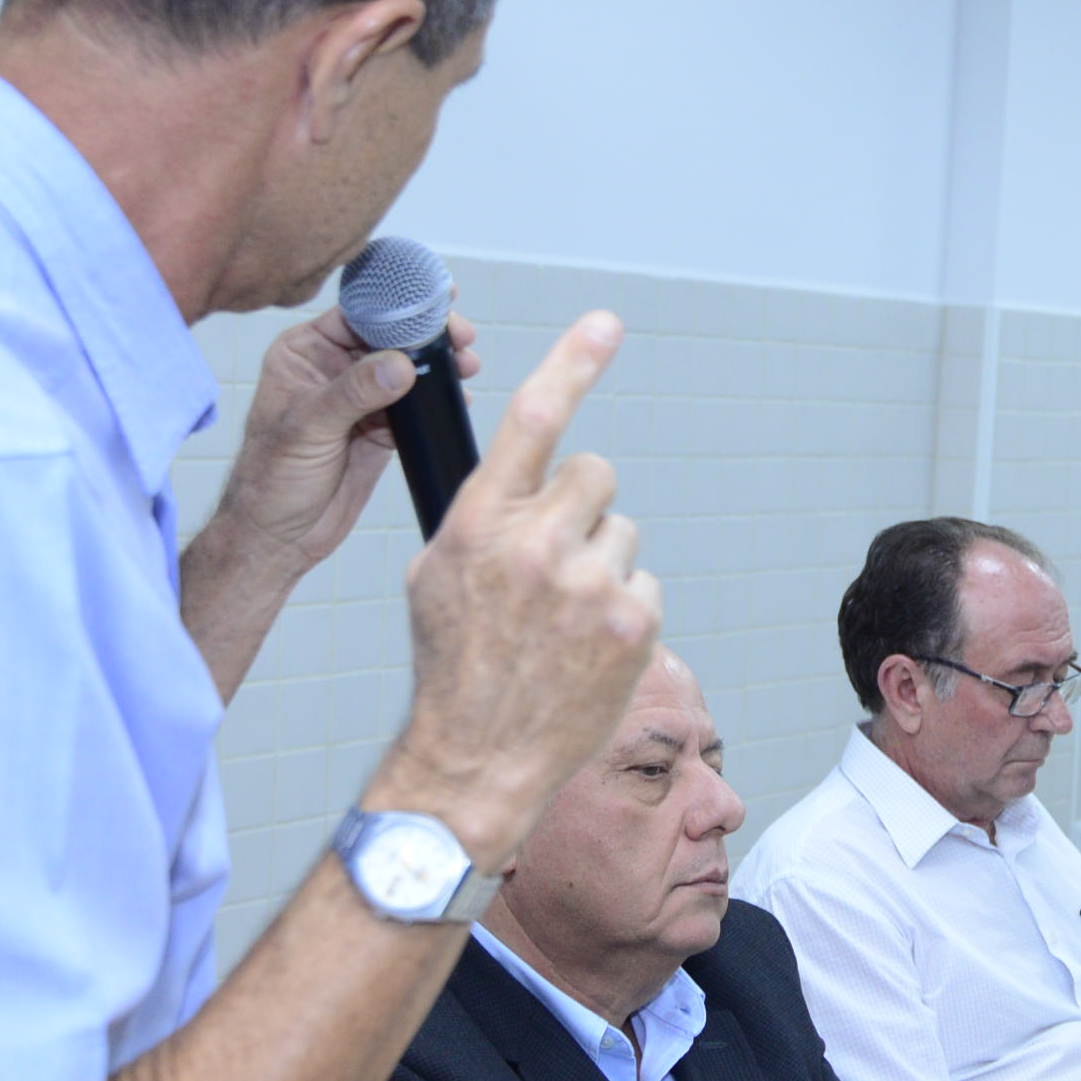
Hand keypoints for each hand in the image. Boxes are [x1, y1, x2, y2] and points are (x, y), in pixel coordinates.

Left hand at [208, 308, 481, 578]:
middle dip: (427, 332)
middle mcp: (333, 368)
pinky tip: (458, 395)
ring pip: (407, 367)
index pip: (355, 313)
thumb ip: (353, 393)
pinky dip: (439, 398)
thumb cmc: (270, 481)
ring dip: (438, 364)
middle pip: (389, 335)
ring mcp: (360, 398)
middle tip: (459, 335)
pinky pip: (416, 404)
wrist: (280, 537)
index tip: (432, 297)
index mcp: (304, 354)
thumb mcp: (307, 429)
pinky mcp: (381, 427)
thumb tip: (399, 364)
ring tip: (466, 364)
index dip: (396, 304)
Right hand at [361, 314, 660, 865]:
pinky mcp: (633, 622)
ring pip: (622, 530)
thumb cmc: (454, 665)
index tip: (607, 323)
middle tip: (554, 561)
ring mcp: (590, 583)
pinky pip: (644, 581)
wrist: (477, 757)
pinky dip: (624, 608)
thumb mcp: (436, 576)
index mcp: (479, 522)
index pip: (534, 419)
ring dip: (602, 563)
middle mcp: (536, 543)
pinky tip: (588, 646)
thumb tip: (521, 485)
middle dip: (582, 507)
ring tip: (564, 619)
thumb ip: (481, 519)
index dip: (573, 362)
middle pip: (596, 473)